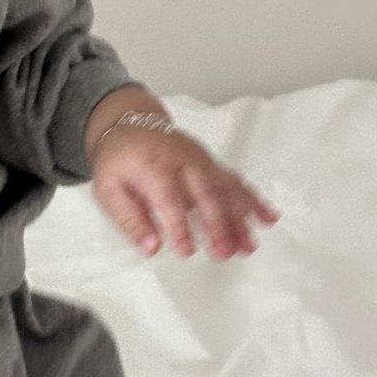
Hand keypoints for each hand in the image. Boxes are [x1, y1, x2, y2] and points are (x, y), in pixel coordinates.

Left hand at [90, 127, 280, 260]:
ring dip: (240, 218)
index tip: (187, 250)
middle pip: (205, 193)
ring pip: (226, 188)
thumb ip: (129, 220)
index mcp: (153, 166)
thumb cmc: (119, 159)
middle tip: (224, 252)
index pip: (170, 199)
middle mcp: (182, 161)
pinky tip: (268, 217)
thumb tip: (150, 247)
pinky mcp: (211, 163)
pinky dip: (253, 199)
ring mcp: (200, 160)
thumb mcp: (108, 189)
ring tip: (249, 245)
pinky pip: (235, 180)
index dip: (180, 226)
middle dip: (218, 225)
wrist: (129, 124)